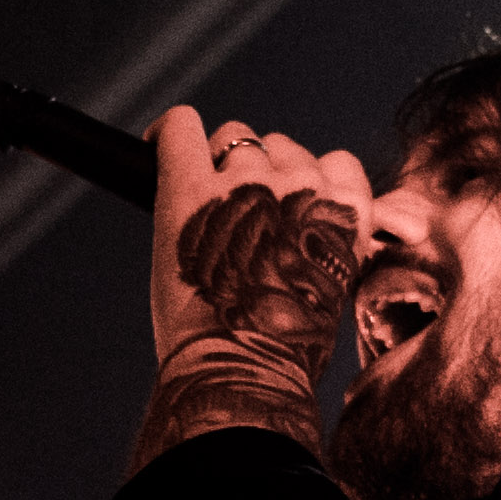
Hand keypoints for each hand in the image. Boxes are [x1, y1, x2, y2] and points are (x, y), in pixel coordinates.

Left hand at [130, 108, 372, 473]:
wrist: (244, 371)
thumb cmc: (283, 350)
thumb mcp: (331, 296)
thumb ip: (320, 247)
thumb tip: (288, 229)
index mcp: (345, 217)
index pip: (337, 164)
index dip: (306, 177)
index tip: (285, 195)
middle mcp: (304, 187)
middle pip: (282, 148)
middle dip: (260, 173)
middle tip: (237, 219)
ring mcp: (246, 182)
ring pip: (235, 137)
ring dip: (219, 162)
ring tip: (203, 209)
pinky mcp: (190, 185)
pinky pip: (180, 128)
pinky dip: (168, 131)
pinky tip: (155, 142)